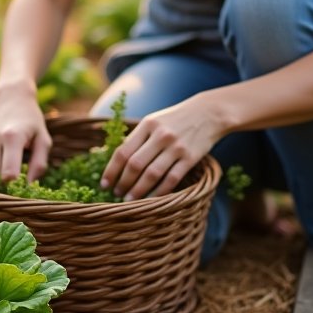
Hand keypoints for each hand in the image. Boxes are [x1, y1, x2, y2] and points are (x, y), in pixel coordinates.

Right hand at [0, 81, 51, 180]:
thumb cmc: (31, 121)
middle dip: (5, 188)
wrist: (10, 100)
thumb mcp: (43, 139)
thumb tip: (30, 187)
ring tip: (7, 179)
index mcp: (12, 138)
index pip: (8, 174)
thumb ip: (39, 164)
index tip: (24, 187)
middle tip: (17, 186)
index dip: (17, 186)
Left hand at [101, 96, 221, 199]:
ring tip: (130, 200)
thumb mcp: (153, 121)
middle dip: (123, 183)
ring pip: (152, 174)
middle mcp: (161, 135)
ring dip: (138, 190)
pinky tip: (151, 199)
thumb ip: (136, 138)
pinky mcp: (191, 158)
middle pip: (135, 164)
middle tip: (117, 194)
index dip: (111, 170)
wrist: (209, 113)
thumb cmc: (175, 120)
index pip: (123, 151)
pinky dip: (159, 192)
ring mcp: (177, 147)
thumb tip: (114, 161)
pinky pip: (171, 179)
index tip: (104, 184)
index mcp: (147, 125)